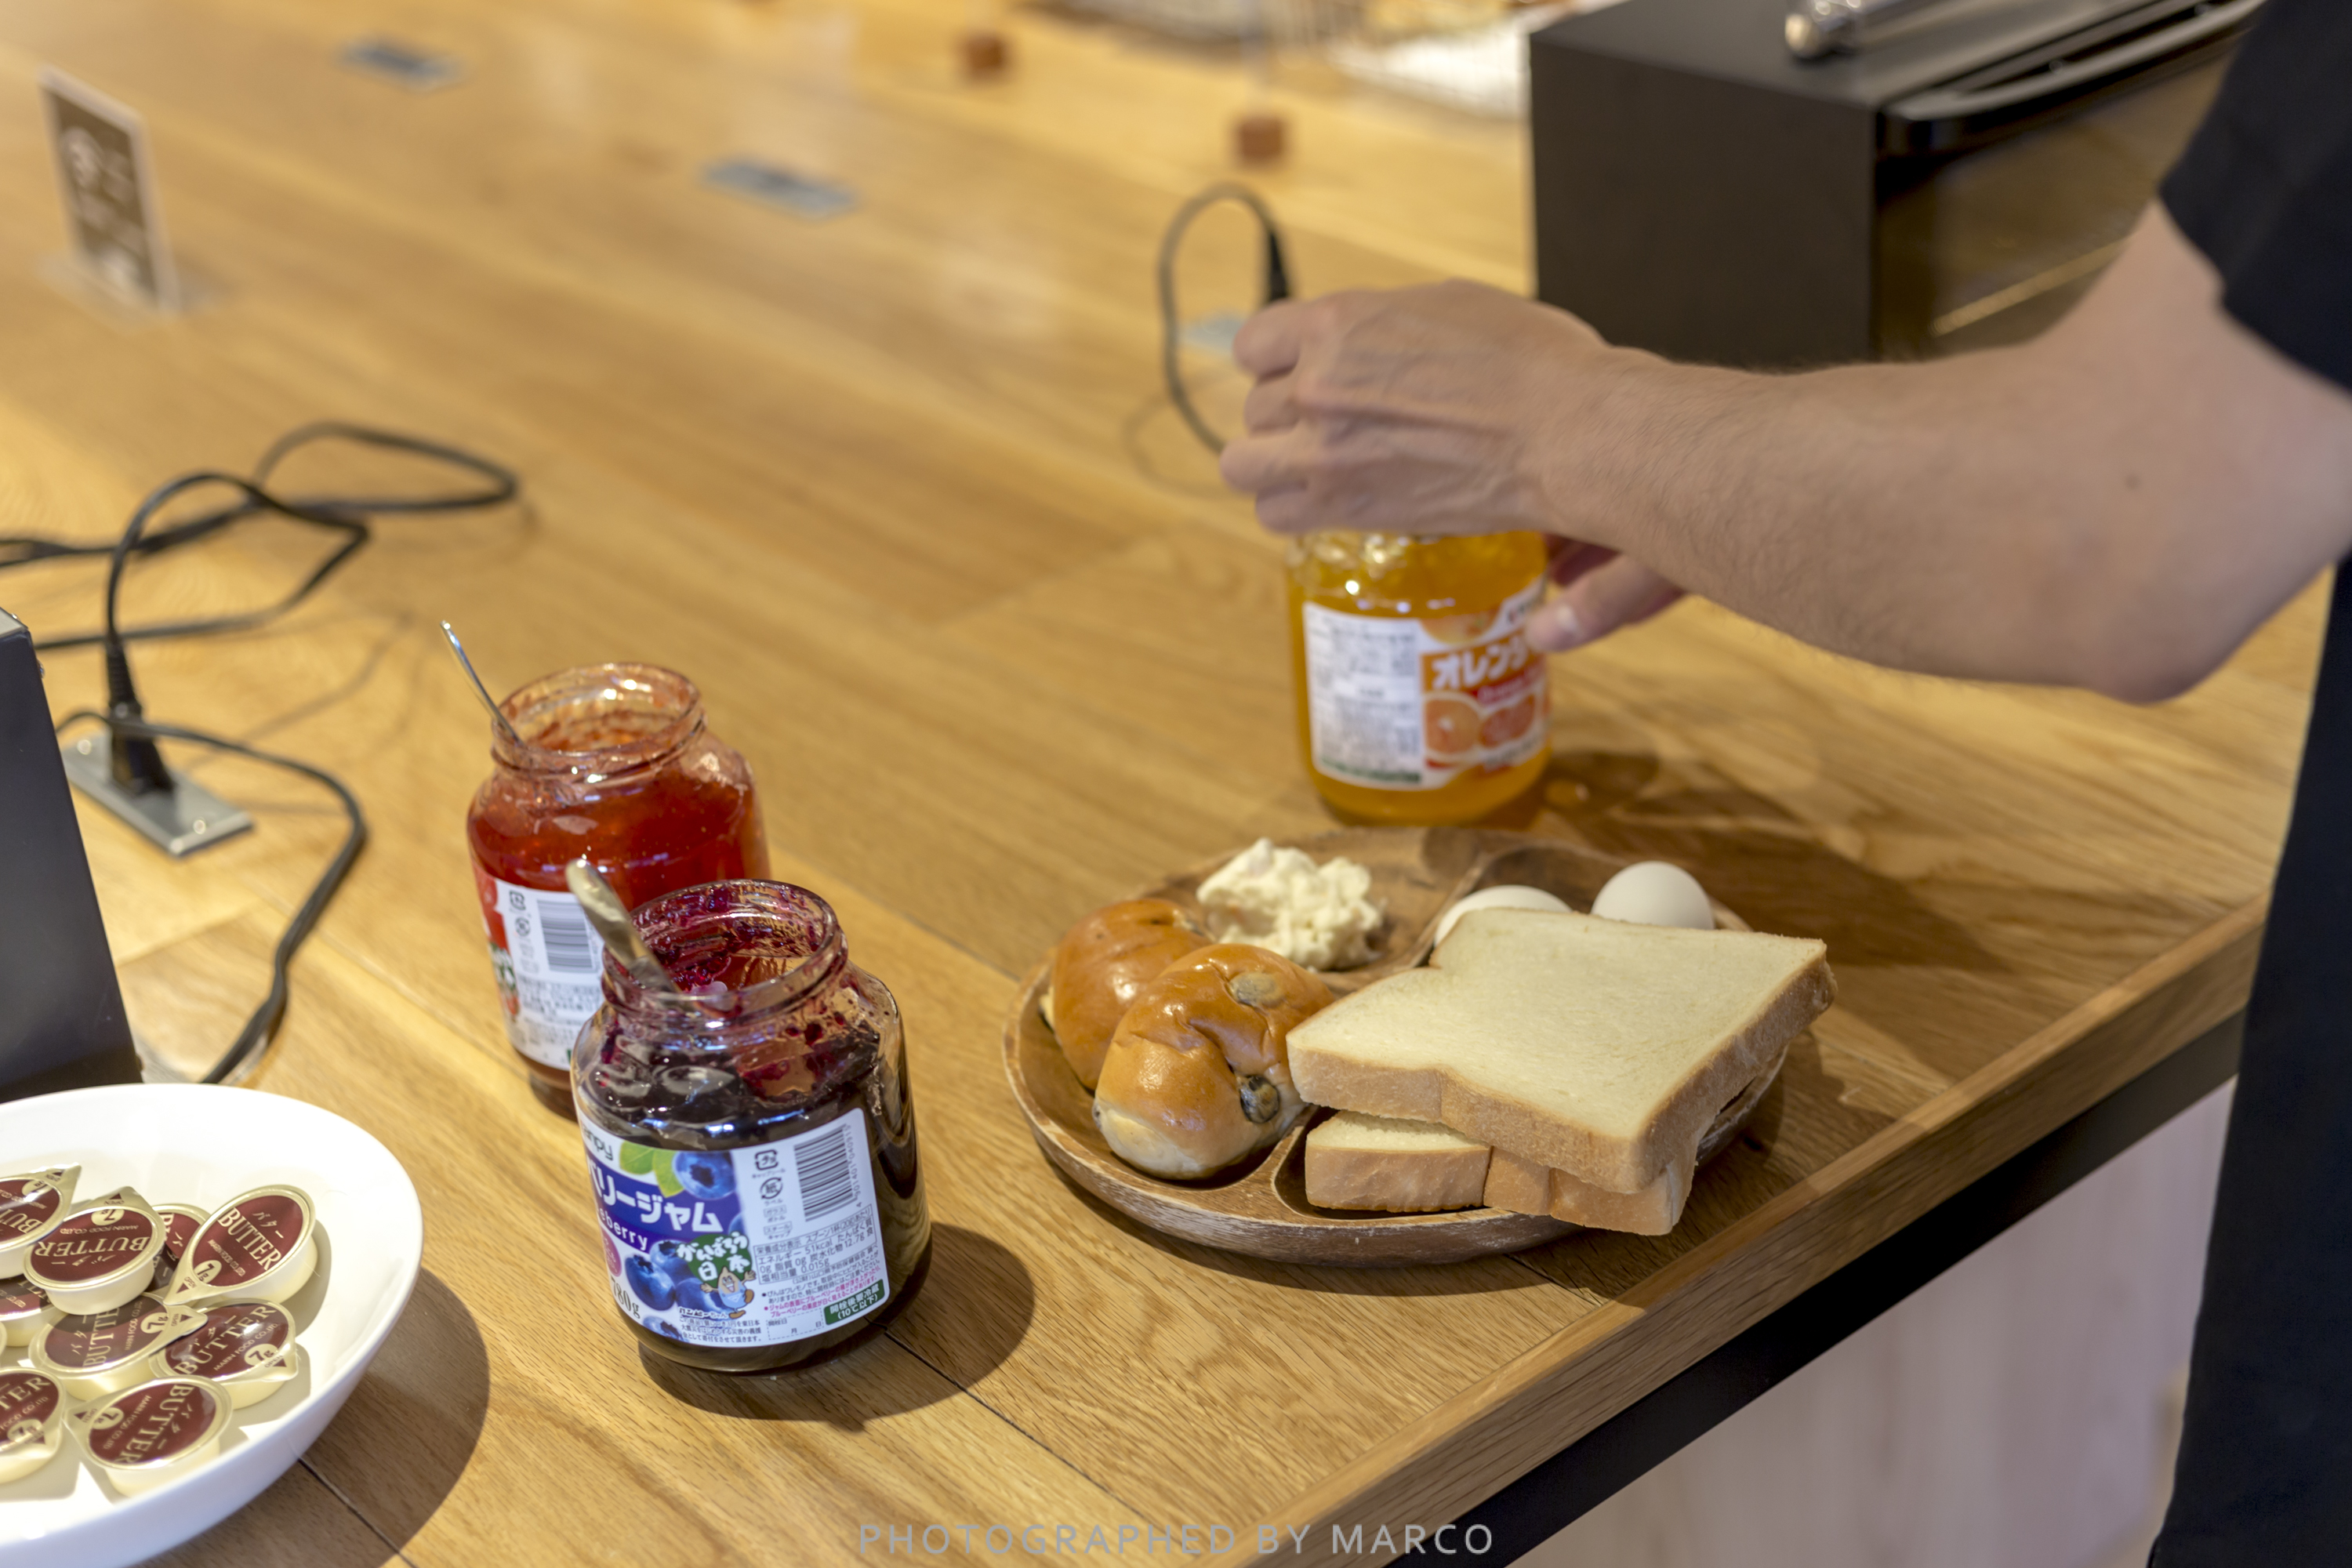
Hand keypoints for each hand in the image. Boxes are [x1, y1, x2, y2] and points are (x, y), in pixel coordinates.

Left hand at [1216, 279, 1682, 650]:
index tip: (1300, 373)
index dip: (1277, 361)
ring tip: (1314, 466)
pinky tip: (1327, 499)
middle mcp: (1317, 386)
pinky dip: (1292, 509)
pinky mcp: (1346, 507)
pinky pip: (1273, 514)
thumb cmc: (1530, 362)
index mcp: (1336, 324)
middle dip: (1287, 415)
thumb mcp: (1445, 305)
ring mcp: (1325, 452)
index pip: (1254, 345)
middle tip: (1330, 425)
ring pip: (1244, 464)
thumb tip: (1359, 340)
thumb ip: (1378, 325)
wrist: (1566, 431)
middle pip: (1255, 408)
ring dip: (1274, 465)